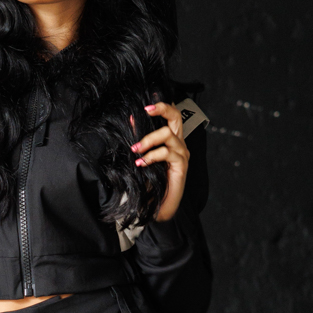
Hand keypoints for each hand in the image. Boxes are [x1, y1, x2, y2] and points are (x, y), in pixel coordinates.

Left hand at [132, 101, 188, 220]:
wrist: (157, 206)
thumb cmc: (150, 183)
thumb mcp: (142, 157)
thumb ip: (139, 140)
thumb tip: (130, 120)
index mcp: (170, 140)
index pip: (171, 116)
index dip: (160, 107)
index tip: (145, 106)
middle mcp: (178, 144)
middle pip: (176, 117)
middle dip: (161, 109)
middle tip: (145, 111)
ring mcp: (181, 154)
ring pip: (168, 134)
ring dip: (149, 140)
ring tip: (135, 149)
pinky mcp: (181, 165)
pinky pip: (167, 153)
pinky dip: (152, 156)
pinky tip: (141, 163)